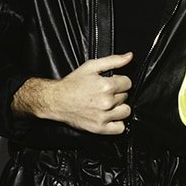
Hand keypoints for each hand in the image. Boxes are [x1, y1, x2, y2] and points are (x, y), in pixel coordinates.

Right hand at [12, 52, 133, 133]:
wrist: (56, 100)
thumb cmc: (72, 83)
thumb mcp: (91, 66)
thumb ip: (113, 61)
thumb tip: (129, 57)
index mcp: (106, 86)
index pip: (128, 83)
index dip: (120, 81)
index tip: (111, 83)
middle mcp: (107, 102)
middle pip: (126, 96)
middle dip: (117, 93)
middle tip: (104, 93)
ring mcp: (103, 117)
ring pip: (126, 111)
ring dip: (119, 108)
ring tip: (107, 104)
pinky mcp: (100, 128)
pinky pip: (120, 128)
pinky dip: (117, 123)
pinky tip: (109, 116)